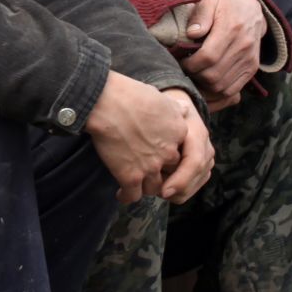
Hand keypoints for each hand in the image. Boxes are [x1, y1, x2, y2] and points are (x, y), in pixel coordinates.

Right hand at [87, 71, 187, 202]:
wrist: (107, 102)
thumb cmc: (130, 94)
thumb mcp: (161, 97)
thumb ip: (174, 108)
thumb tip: (184, 108)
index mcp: (179, 133)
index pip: (181, 153)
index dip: (169, 156)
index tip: (158, 154)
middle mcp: (168, 152)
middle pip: (170, 173)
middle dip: (160, 174)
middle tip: (148, 172)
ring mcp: (151, 166)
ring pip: (154, 188)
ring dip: (145, 188)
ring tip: (135, 185)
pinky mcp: (131, 176)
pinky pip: (132, 196)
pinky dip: (126, 197)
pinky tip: (120, 194)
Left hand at [161, 92, 214, 203]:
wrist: (179, 108)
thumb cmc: (165, 112)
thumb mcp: (162, 115)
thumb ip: (160, 129)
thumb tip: (154, 143)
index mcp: (198, 134)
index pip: (195, 162)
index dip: (181, 180)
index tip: (163, 191)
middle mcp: (206, 150)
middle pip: (193, 180)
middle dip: (171, 189)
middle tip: (147, 189)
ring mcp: (206, 162)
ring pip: (190, 189)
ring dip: (170, 191)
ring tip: (150, 182)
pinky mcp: (202, 171)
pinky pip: (188, 190)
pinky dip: (173, 192)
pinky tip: (158, 182)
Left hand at [180, 0, 264, 110]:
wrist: (252, 11)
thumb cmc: (225, 7)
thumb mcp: (210, 2)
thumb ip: (200, 16)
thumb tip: (191, 34)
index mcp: (231, 29)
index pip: (208, 56)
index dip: (190, 64)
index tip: (181, 61)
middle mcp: (243, 47)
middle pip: (213, 75)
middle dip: (194, 76)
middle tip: (185, 70)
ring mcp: (249, 60)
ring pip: (221, 86)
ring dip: (204, 87)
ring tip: (194, 76)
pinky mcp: (251, 69)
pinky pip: (232, 90)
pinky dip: (216, 92)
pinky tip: (206, 84)